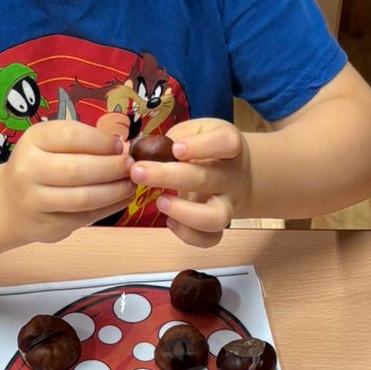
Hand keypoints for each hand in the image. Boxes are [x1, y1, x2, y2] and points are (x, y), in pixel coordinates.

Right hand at [0, 123, 133, 242]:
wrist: (9, 204)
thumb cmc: (40, 166)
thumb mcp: (51, 143)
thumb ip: (82, 142)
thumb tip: (122, 149)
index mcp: (33, 141)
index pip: (72, 136)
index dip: (101, 141)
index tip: (120, 146)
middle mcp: (28, 170)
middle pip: (78, 169)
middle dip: (112, 168)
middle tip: (132, 166)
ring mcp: (35, 202)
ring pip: (83, 198)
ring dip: (115, 191)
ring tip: (131, 184)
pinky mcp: (48, 226)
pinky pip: (85, 218)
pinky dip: (110, 208)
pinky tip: (122, 199)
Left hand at [129, 118, 250, 248]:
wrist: (236, 172)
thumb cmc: (206, 148)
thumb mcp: (196, 131)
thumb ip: (172, 138)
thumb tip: (134, 148)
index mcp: (229, 145)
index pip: (226, 143)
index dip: (201, 146)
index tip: (176, 149)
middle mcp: (231, 176)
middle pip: (207, 179)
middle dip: (169, 176)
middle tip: (138, 172)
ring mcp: (228, 203)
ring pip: (215, 218)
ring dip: (184, 213)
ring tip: (159, 202)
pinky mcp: (220, 224)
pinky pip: (210, 238)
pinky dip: (188, 234)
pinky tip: (169, 220)